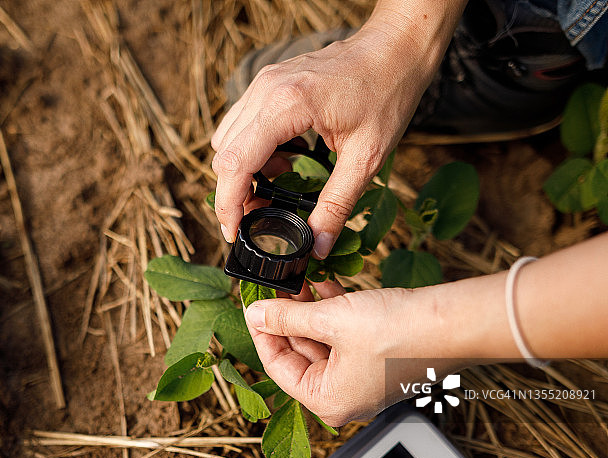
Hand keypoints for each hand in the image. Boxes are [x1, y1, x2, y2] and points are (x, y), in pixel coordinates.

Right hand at [211, 3, 462, 257]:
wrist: (396, 47)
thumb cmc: (387, 93)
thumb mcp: (366, 158)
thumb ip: (337, 205)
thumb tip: (318, 246)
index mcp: (285, 107)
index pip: (235, 164)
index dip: (227, 205)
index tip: (233, 233)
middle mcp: (265, 91)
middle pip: (223, 154)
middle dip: (233, 193)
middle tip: (260, 217)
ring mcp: (263, 83)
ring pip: (227, 139)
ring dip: (242, 171)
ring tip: (276, 186)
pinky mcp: (269, 82)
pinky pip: (241, 123)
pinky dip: (252, 149)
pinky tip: (283, 160)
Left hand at [244, 281, 469, 425]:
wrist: (453, 323)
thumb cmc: (398, 332)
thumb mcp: (331, 320)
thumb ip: (288, 318)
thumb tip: (256, 314)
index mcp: (328, 401)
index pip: (277, 367)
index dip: (261, 332)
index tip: (252, 305)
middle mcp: (344, 397)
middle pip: (299, 355)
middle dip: (287, 318)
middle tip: (274, 288)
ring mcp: (362, 379)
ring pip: (322, 343)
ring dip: (308, 312)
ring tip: (298, 281)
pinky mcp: (377, 360)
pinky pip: (343, 338)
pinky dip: (331, 315)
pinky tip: (324, 287)